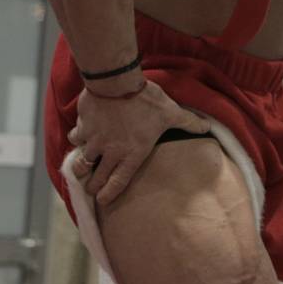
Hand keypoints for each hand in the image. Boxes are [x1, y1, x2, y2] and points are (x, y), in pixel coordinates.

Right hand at [68, 81, 206, 204]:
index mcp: (132, 154)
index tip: (103, 200)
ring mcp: (95, 141)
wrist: (117, 82)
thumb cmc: (146, 100)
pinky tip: (80, 135)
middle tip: (91, 187)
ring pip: (82, 163)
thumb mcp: (171, 113)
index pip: (118, 183)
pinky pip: (75, 139)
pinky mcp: (83, 128)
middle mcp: (111, 152)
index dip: (109, 194)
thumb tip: (207, 127)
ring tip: (80, 168)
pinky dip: (77, 138)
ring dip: (81, 166)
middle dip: (92, 185)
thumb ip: (188, 123)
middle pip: (96, 179)